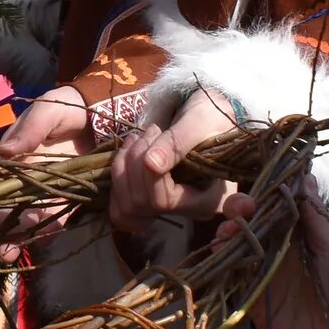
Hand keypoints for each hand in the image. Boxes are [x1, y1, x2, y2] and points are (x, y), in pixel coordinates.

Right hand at [0, 87, 94, 267]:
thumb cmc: (66, 108)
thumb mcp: (46, 111)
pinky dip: (40, 236)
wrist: (102, 113)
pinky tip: (30, 248)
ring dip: (8, 243)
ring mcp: (43, 195)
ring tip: (2, 257)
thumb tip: (6, 152)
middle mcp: (20, 182)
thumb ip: (29, 130)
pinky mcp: (67, 203)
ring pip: (19, 224)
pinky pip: (52, 223)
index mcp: (8, 162)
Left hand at [109, 91, 241, 235]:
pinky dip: (118, 176)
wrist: (207, 117)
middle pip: (142, 205)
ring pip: (126, 207)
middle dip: (134, 165)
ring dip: (122, 168)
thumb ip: (177, 144)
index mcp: (205, 200)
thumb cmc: (211, 118)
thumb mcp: (199, 124)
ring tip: (136, 138)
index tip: (156, 134)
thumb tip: (150, 164)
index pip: (164, 201)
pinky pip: (120, 205)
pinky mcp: (148, 201)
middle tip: (147, 133)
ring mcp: (166, 210)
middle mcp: (185, 211)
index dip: (148, 172)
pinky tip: (127, 151)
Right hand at [225, 185, 328, 328]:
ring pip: (237, 244)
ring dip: (229, 231)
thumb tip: (306, 177)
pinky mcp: (251, 298)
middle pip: (253, 221)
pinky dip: (222, 260)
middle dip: (242, 208)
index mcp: (305, 235)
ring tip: (229, 230)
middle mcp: (281, 250)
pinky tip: (221, 250)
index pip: (278, 205)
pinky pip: (231, 274)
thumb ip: (317, 217)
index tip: (260, 183)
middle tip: (242, 208)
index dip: (266, 191)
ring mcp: (264, 273)